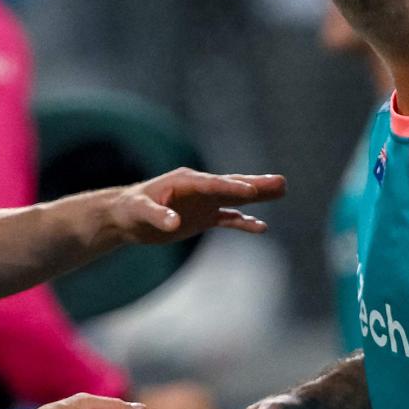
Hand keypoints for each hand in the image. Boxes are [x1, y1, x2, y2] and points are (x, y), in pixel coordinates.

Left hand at [110, 168, 284, 244]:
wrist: (127, 217)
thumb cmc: (131, 209)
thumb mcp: (141, 212)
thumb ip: (158, 216)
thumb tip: (174, 224)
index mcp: (186, 181)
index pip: (214, 184)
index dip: (232, 187)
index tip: (252, 191)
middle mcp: (200, 188)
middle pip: (232, 186)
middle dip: (256, 185)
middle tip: (281, 182)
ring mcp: (204, 202)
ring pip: (236, 199)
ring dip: (257, 197)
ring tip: (282, 191)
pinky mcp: (204, 217)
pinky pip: (228, 218)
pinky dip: (244, 222)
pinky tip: (260, 227)